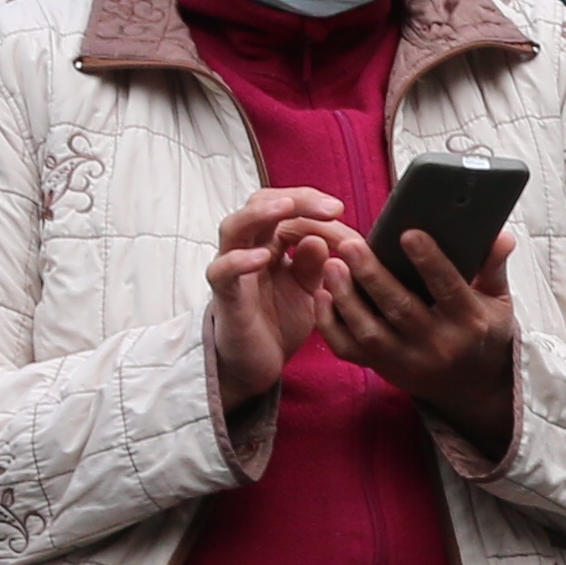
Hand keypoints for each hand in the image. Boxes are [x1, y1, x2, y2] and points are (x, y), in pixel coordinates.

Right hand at [205, 188, 353, 416]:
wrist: (259, 364)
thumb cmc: (280, 319)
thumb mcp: (309, 290)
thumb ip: (316, 264)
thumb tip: (321, 237)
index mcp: (272, 242)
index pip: (288, 207)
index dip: (315, 207)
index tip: (342, 212)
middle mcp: (248, 248)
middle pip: (261, 205)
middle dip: (297, 200)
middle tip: (332, 208)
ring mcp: (233, 270)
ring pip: (233, 228)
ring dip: (260, 214)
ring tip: (287, 208)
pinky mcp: (225, 297)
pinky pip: (222, 271)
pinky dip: (239, 260)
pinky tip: (264, 257)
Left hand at [324, 214, 522, 458]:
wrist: (474, 389)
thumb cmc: (483, 333)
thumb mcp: (497, 302)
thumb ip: (492, 267)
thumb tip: (501, 235)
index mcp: (469, 322)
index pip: (448, 289)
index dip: (429, 261)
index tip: (408, 233)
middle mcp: (438, 345)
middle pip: (400, 308)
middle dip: (372, 275)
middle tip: (350, 245)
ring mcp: (406, 361)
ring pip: (370, 331)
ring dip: (346, 298)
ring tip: (331, 265)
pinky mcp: (383, 369)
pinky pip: (349, 349)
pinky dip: (331, 324)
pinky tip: (322, 295)